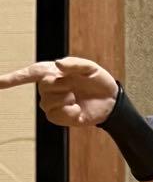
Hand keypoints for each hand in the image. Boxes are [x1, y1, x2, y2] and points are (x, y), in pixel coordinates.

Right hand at [0, 56, 117, 126]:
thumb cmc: (98, 81)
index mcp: (51, 72)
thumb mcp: (90, 68)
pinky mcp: (60, 117)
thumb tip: (56, 65)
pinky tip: (77, 110)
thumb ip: (73, 64)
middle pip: (43, 87)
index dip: (12, 78)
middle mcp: (48, 87)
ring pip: (46, 103)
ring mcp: (53, 103)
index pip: (28, 74)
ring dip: (65, 100)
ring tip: (76, 99)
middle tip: (75, 87)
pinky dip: (67, 114)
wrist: (111, 101)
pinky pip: (54, 116)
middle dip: (62, 87)